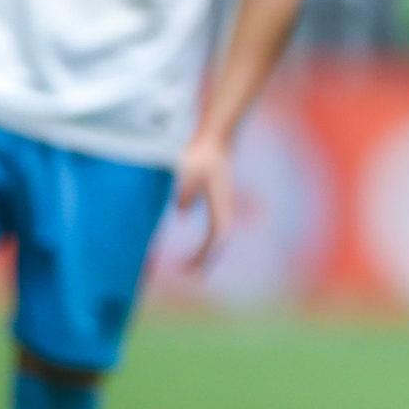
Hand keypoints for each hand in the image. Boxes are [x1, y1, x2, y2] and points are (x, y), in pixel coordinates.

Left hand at [173, 135, 238, 272]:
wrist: (217, 134)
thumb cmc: (203, 153)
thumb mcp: (189, 173)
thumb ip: (186, 192)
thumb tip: (183, 214)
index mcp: (221, 205)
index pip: (216, 239)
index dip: (203, 257)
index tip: (189, 269)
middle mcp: (225, 207)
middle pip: (218, 242)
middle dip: (204, 259)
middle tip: (188, 273)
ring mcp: (224, 203)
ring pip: (217, 235)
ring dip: (206, 250)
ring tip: (191, 262)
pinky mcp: (219, 198)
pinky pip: (214, 226)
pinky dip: (207, 239)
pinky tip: (194, 241)